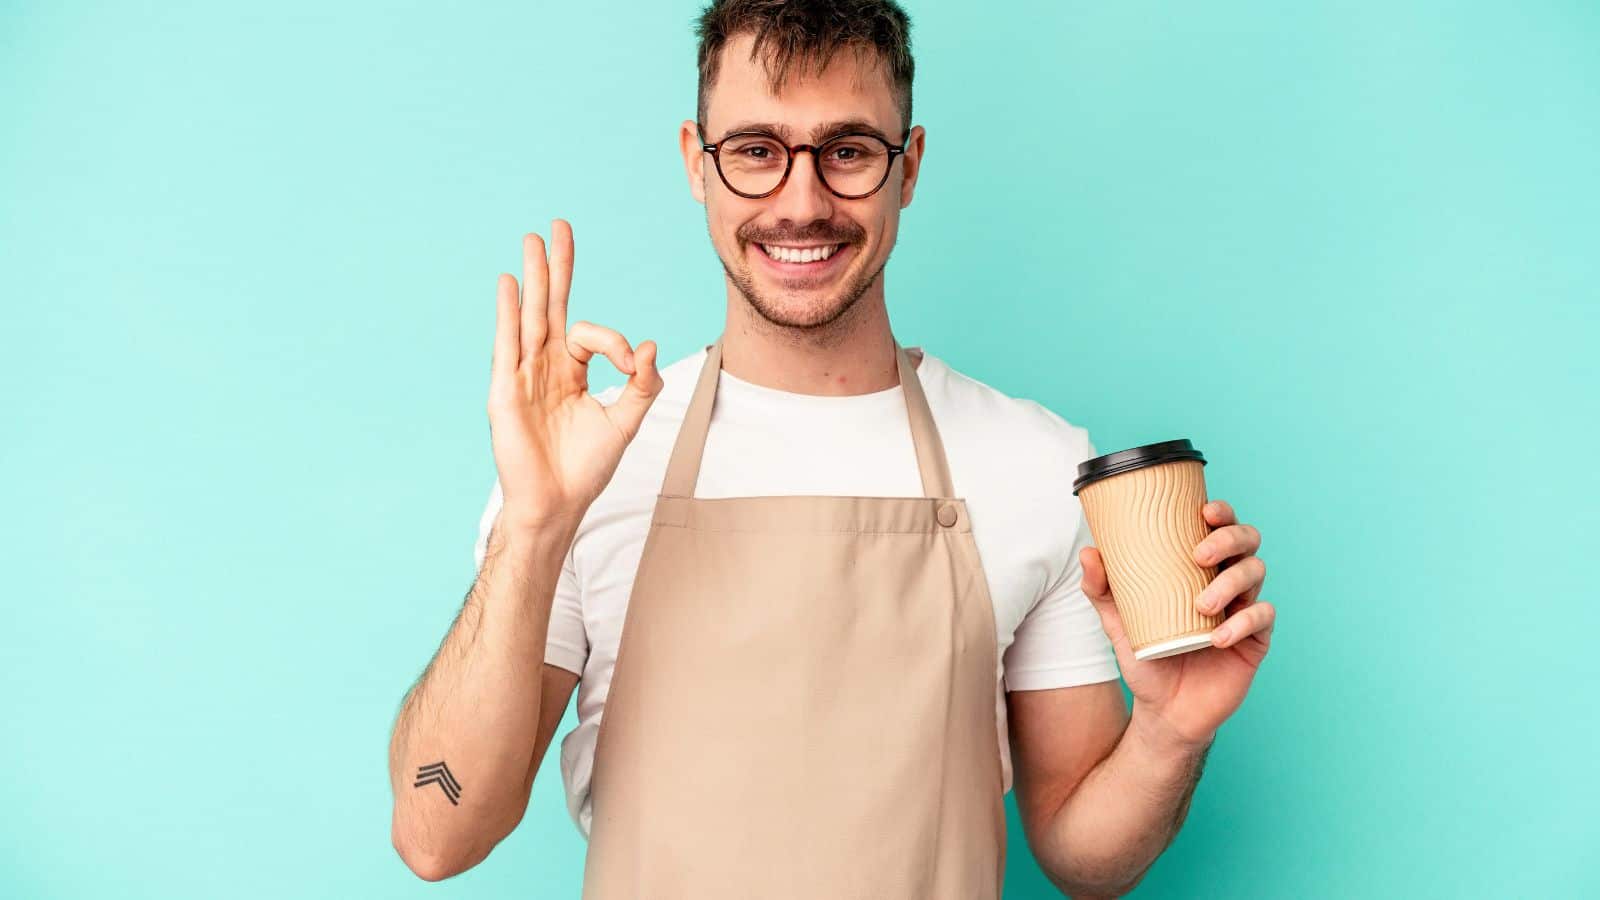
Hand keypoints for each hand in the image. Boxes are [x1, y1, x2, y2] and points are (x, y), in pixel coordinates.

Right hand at [488, 219, 663, 528]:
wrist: (557, 503)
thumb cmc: (585, 468)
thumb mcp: (624, 422)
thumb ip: (640, 385)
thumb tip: (647, 346)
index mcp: (572, 372)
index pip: (592, 335)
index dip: (615, 342)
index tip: (631, 364)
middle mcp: (545, 367)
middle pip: (552, 306)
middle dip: (556, 268)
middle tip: (559, 226)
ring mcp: (523, 375)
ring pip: (530, 317)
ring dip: (533, 278)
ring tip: (533, 241)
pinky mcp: (506, 390)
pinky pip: (508, 344)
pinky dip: (509, 313)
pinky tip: (511, 283)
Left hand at [1080, 499, 1274, 749]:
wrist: (1164, 709)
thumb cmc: (1147, 656)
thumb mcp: (1118, 622)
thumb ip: (1102, 589)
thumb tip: (1089, 552)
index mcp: (1201, 568)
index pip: (1221, 527)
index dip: (1222, 513)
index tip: (1205, 511)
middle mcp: (1228, 582)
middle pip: (1248, 542)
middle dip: (1229, 539)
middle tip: (1199, 555)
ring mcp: (1244, 609)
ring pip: (1256, 574)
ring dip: (1231, 581)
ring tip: (1202, 604)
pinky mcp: (1255, 640)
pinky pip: (1262, 619)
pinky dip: (1242, 623)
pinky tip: (1218, 636)